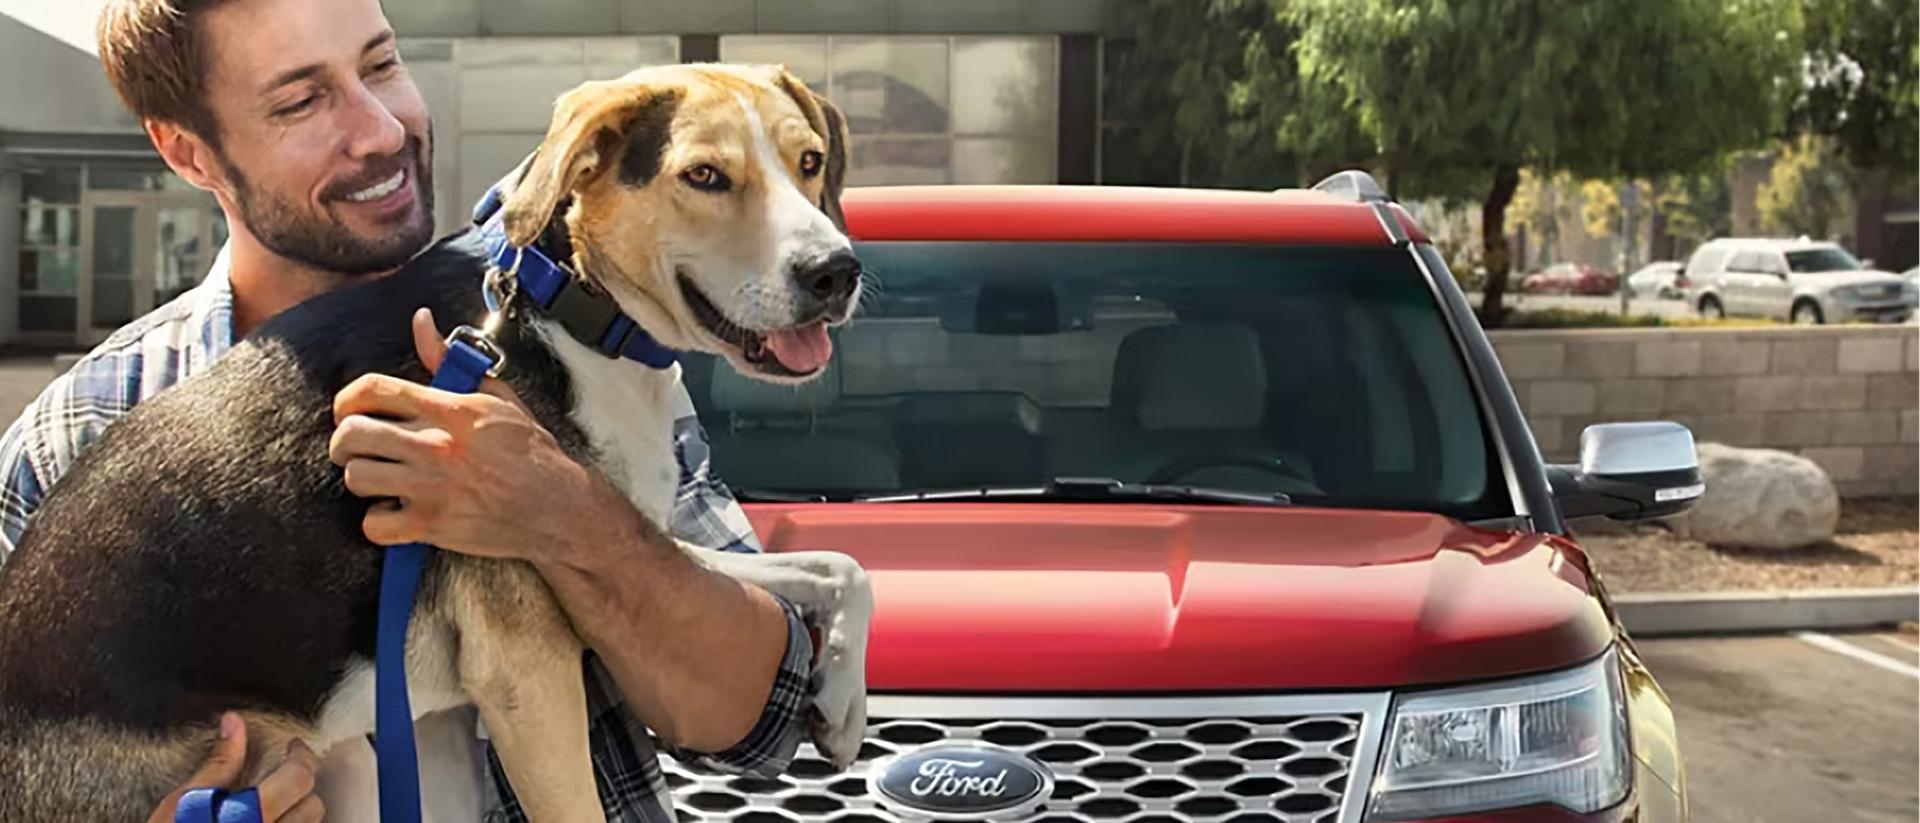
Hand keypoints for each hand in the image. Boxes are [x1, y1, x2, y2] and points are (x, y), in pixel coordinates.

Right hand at [146, 712, 324, 822]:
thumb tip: (234, 724)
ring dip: (299, 812)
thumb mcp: (184, 803)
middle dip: (302, 785)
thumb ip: (218, 764)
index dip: (300, 755)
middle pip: (313, 805)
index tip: (292, 747)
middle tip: (284, 773)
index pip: (300, 777)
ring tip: (276, 803)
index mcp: (248, 816)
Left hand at [328, 308, 632, 563]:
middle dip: (344, 442)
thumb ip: (448, 360)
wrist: (558, 505)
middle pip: (352, 434)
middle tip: (356, 449)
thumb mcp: (495, 396)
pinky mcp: (432, 524)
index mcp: (448, 409)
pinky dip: (379, 523)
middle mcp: (435, 444)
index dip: (346, 399)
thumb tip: (421, 321)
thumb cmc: (529, 451)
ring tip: (380, 481)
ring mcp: (431, 485)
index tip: (348, 411)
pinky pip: (374, 524)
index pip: (372, 389)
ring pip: (356, 477)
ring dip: (362, 480)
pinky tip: (396, 514)